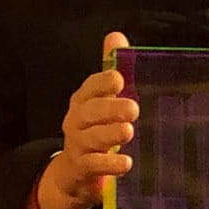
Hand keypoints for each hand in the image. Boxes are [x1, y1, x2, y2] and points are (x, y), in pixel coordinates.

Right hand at [37, 31, 136, 208]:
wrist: (75, 173)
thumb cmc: (95, 128)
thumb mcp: (102, 100)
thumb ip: (110, 68)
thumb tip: (116, 36)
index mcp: (83, 100)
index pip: (89, 87)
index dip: (102, 83)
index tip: (118, 80)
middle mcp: (76, 120)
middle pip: (90, 112)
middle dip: (110, 109)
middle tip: (133, 109)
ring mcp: (78, 145)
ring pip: (92, 138)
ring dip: (110, 134)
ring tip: (128, 131)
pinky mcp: (82, 169)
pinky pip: (94, 165)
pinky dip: (109, 165)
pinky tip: (126, 163)